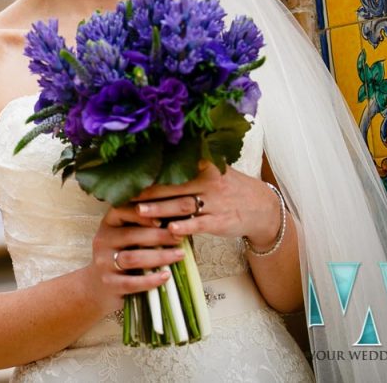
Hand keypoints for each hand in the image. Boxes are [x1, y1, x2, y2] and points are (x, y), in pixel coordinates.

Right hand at [84, 201, 185, 315]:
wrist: (97, 288)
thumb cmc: (120, 258)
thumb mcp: (125, 239)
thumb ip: (142, 227)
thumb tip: (176, 218)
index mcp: (108, 225)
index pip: (121, 211)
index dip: (142, 213)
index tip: (164, 218)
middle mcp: (102, 241)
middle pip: (131, 235)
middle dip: (159, 235)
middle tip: (180, 237)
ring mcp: (103, 263)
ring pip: (132, 258)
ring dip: (159, 256)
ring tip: (179, 255)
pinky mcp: (109, 284)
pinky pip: (132, 282)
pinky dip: (151, 279)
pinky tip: (166, 276)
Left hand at [130, 160, 281, 248]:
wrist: (262, 207)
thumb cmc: (229, 188)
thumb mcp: (214, 170)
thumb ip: (189, 165)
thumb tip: (157, 156)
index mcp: (205, 166)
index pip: (174, 166)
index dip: (151, 170)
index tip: (128, 173)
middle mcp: (209, 182)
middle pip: (174, 186)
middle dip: (148, 191)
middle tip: (125, 195)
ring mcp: (215, 203)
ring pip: (183, 205)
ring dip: (160, 209)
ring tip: (139, 212)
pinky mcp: (219, 221)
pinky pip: (199, 224)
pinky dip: (184, 227)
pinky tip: (168, 229)